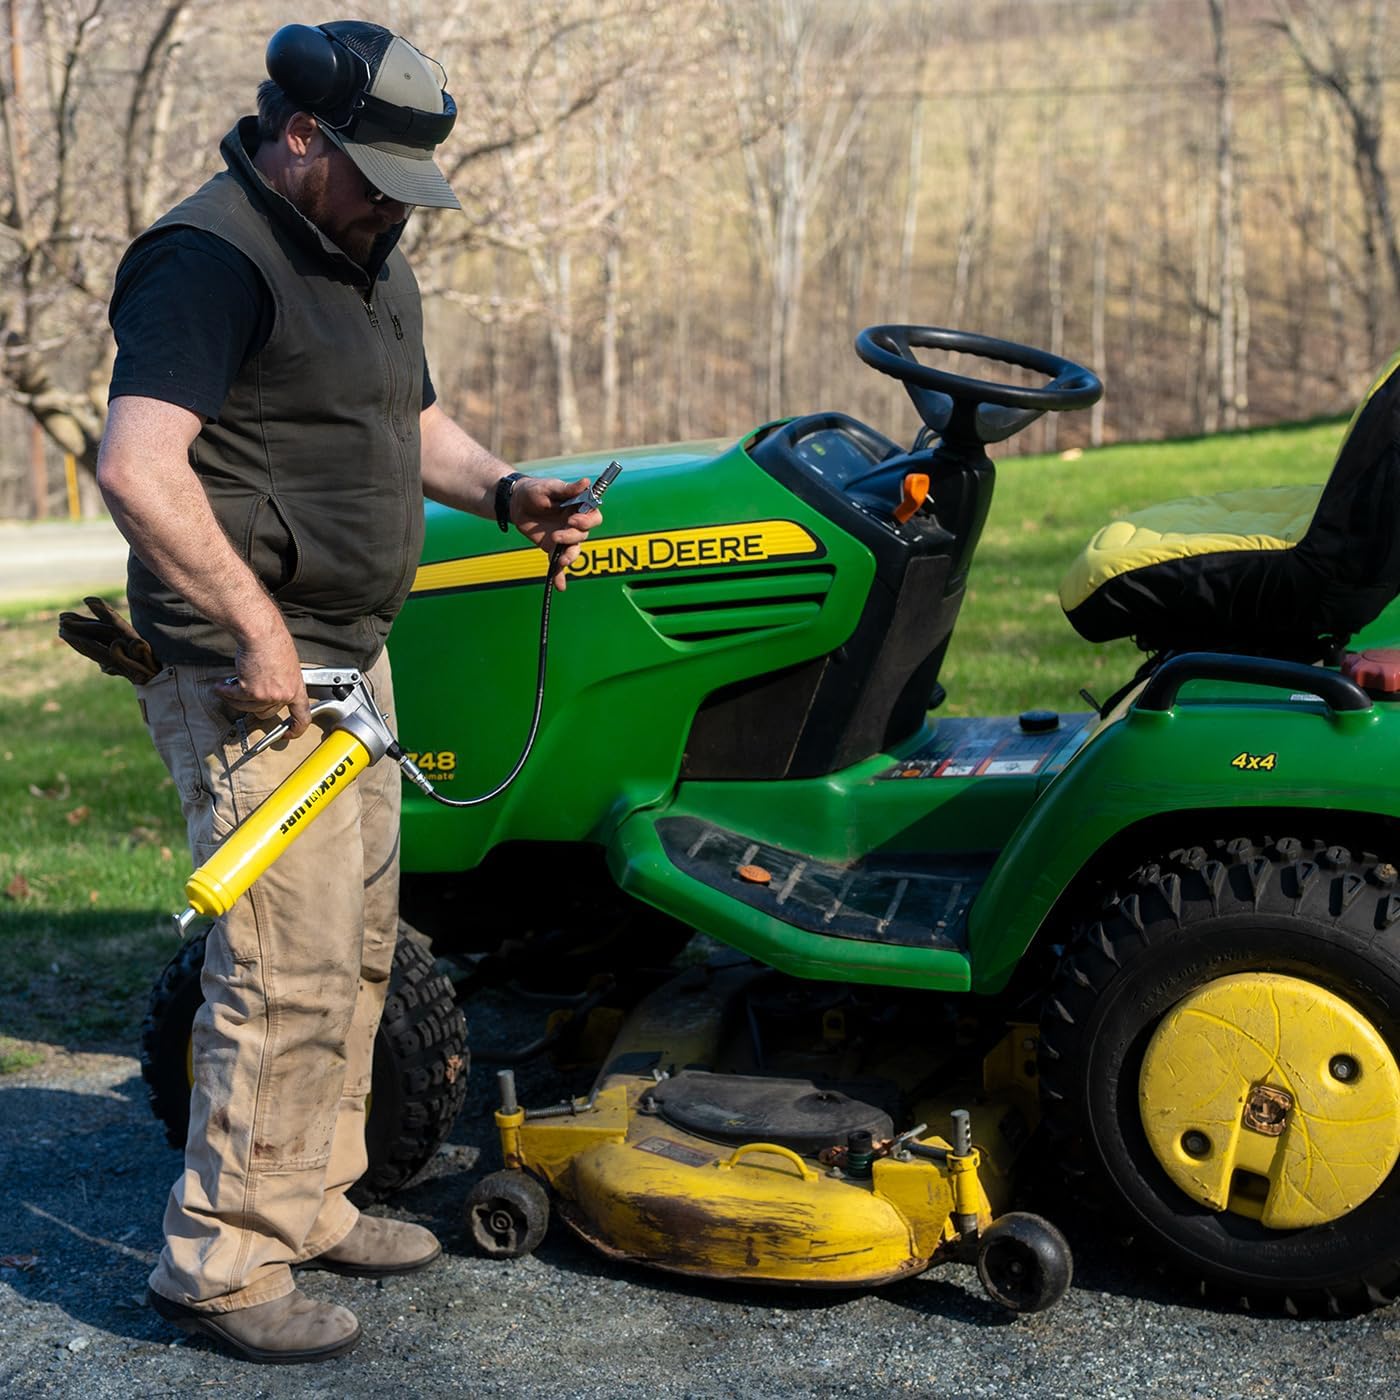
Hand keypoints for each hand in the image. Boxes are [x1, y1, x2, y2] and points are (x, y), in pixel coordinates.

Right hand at [213, 624, 311, 737]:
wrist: (262, 634)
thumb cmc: (274, 643)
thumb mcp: (287, 665)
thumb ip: (282, 681)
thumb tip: (272, 688)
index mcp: (296, 688)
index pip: (302, 716)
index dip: (296, 728)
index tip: (288, 733)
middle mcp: (284, 695)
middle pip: (266, 713)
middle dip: (254, 704)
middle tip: (245, 694)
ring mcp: (268, 696)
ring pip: (247, 707)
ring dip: (235, 697)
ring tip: (227, 687)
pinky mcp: (251, 692)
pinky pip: (234, 697)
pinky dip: (225, 691)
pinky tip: (221, 685)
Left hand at [509, 475, 602, 589]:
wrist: (515, 502)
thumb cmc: (535, 490)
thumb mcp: (549, 487)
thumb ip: (567, 489)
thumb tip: (586, 482)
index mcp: (579, 508)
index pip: (593, 517)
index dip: (586, 521)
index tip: (572, 520)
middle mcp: (575, 524)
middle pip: (583, 536)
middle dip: (572, 538)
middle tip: (556, 536)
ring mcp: (565, 537)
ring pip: (574, 551)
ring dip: (569, 557)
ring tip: (560, 560)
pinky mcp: (552, 548)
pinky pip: (558, 563)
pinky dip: (559, 575)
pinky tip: (559, 586)